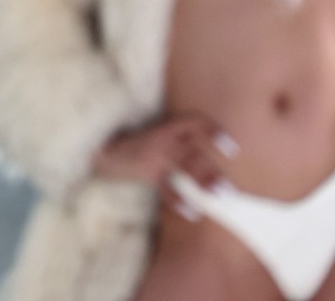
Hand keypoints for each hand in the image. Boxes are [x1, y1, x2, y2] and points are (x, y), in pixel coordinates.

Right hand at [92, 114, 234, 218]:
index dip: (214, 132)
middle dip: (209, 172)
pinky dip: (179, 201)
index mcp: (168, 126)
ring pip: (182, 168)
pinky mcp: (145, 172)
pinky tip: (193, 212)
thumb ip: (181, 139)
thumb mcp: (157, 130)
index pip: (195, 122)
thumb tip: (210, 165)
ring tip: (218, 197)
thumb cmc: (137, 138)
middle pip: (191, 155)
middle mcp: (163, 139)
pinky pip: (165, 188)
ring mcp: (154, 157)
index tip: (233, 149)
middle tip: (228, 190)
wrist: (101, 144)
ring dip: (201, 183)